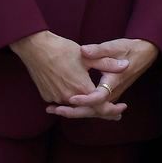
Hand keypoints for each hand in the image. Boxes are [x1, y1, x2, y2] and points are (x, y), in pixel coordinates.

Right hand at [10, 31, 127, 119]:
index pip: (100, 107)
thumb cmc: (62, 49)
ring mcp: (56, 98)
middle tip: (113, 114)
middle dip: (101, 111)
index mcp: (82, 88)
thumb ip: (107, 64)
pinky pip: (61, 102)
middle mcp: (69, 97)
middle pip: (88, 110)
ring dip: (84, 106)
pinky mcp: (47, 95)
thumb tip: (126, 65)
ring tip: (95, 106)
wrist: (35, 48)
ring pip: (74, 106)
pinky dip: (70, 101)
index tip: (121, 109)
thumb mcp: (87, 56)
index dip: (112, 110)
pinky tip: (74, 98)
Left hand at [49, 39, 159, 120]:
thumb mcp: (114, 46)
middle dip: (73, 111)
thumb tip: (83, 50)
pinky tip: (64, 105)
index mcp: (113, 81)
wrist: (143, 54)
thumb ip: (98, 50)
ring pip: (92, 110)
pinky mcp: (108, 96)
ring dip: (73, 111)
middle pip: (92, 110)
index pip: (99, 97)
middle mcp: (112, 93)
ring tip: (53, 109)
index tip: (71, 99)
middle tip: (54, 109)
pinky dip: (80, 108)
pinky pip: (94, 107)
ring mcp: (110, 96)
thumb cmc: (129, 49)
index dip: (85, 100)